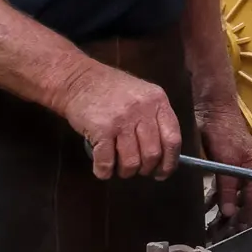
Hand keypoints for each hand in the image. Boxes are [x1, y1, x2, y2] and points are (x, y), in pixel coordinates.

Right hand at [55, 61, 181, 179]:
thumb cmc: (112, 89)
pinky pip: (107, 161)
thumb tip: (163, 153)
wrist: (78, 79)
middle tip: (139, 170)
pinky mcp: (101, 129)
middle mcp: (143, 110)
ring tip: (120, 169)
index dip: (170, 161)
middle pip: (153, 154)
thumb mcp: (142, 95)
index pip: (173, 139)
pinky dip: (105, 172)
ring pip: (131, 161)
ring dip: (126, 172)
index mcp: (158, 101)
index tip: (163, 172)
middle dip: (146, 169)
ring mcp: (122, 120)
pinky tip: (103, 170)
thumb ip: (154, 118)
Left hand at [196, 104, 251, 229]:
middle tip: (224, 231)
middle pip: (242, 198)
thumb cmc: (221, 130)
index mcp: (250, 168)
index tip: (239, 231)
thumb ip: (226, 186)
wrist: (214, 106)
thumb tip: (228, 211)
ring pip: (232, 192)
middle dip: (235, 215)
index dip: (245, 215)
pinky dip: (218, 194)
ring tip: (215, 221)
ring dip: (224, 206)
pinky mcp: (226, 160)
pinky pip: (225, 183)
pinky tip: (208, 202)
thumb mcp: (224, 161)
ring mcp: (236, 164)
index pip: (250, 198)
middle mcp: (246, 168)